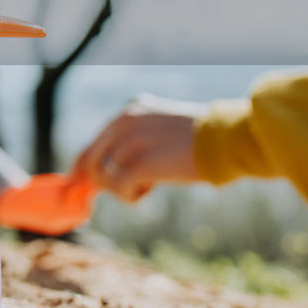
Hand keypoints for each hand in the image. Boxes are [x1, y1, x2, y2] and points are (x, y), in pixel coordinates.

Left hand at [73, 93, 205, 202]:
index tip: (80, 183)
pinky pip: (118, 189)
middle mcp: (125, 121)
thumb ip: (134, 143)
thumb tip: (105, 172)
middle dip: (100, 182)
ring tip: (151, 184)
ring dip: (123, 188)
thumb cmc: (201, 141)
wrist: (227, 140)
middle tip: (123, 190)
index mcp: (130, 110)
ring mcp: (130, 141)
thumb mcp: (161, 132)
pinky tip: (151, 190)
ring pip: (103, 177)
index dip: (84, 166)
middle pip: (90, 161)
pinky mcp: (139, 163)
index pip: (94, 142)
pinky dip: (131, 197)